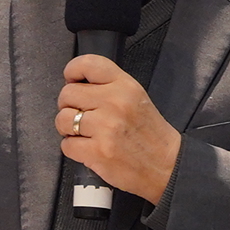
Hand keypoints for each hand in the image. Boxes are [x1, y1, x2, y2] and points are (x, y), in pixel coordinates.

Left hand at [55, 54, 181, 203]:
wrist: (167, 166)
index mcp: (125, 86)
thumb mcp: (137, 98)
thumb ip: (110, 87)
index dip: (73, 70)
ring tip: (83, 133)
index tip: (71, 79)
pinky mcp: (97, 152)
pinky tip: (89, 148)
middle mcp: (114, 103)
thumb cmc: (151, 135)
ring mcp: (105, 128)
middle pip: (67, 94)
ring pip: (63, 119)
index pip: (88, 64)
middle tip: (79, 114)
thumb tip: (77, 84)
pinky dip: (74, 149)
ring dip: (67, 128)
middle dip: (68, 106)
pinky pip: (67, 145)